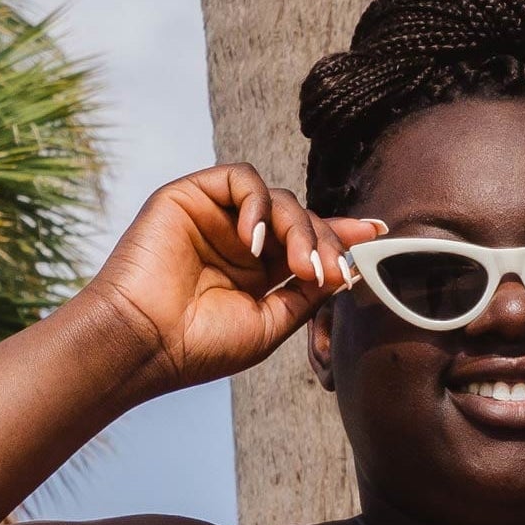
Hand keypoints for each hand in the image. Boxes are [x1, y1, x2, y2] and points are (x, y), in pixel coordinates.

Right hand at [83, 164, 384, 390]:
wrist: (145, 342)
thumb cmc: (200, 345)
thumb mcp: (270, 325)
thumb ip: (306, 295)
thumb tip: (346, 271)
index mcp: (258, 273)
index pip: (308, 242)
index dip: (343, 234)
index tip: (379, 233)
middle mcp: (239, 242)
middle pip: (302, 219)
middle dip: (326, 241)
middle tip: (328, 273)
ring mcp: (217, 218)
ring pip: (279, 198)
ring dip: (298, 227)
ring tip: (296, 266)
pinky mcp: (191, 196)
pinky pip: (241, 178)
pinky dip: (258, 204)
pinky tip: (253, 241)